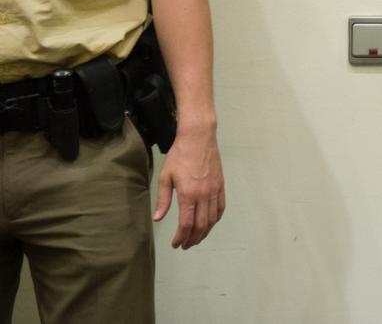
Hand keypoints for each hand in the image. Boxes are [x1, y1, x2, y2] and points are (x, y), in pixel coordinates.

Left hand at [154, 125, 225, 248]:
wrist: (199, 138)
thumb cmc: (179, 155)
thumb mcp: (165, 177)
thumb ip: (163, 199)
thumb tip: (158, 218)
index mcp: (188, 194)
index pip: (186, 224)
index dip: (181, 238)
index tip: (176, 244)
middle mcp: (204, 195)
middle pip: (201, 225)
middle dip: (193, 239)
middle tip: (185, 246)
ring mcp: (214, 190)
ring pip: (212, 219)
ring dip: (204, 232)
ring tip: (196, 238)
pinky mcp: (221, 185)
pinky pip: (221, 208)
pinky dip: (216, 219)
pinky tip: (209, 224)